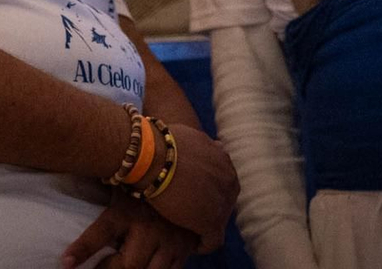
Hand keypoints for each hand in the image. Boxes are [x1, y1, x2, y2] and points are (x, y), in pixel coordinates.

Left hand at [60, 189, 200, 268]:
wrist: (186, 177)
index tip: (66, 262)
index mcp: (127, 211)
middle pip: (128, 265)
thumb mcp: (123, 183)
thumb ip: (105, 190)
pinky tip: (146, 267)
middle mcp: (148, 228)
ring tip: (120, 267)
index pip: (101, 232)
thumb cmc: (145, 181)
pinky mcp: (184, 249)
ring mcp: (169, 241)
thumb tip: (80, 174)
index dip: (83, 248)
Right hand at [137, 123, 237, 252]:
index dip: (209, 190)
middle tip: (192, 212)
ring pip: (219, 221)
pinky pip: (213, 241)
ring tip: (192, 229)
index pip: (223, 182)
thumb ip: (208, 147)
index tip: (196, 195)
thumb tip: (216, 145)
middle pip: (224, 201)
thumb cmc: (163, 145)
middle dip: (210, 206)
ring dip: (206, 224)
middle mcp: (229, 181)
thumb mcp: (194, 138)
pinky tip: (194, 245)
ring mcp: (223, 202)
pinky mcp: (212, 222)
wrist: (152, 157)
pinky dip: (204, 244)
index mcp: (225, 162)